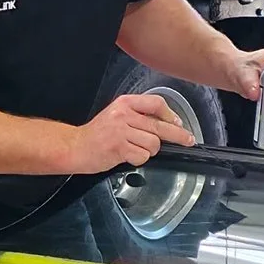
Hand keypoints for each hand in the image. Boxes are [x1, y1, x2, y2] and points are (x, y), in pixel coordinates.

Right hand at [66, 92, 195, 174]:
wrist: (74, 147)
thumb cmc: (96, 134)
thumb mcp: (116, 115)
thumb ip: (138, 116)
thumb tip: (167, 123)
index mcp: (125, 103)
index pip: (156, 103)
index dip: (171, 115)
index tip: (178, 123)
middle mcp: (124, 115)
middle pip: (160, 125)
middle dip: (178, 135)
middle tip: (189, 140)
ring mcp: (121, 131)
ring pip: (153, 144)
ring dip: (149, 151)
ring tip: (135, 150)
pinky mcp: (119, 148)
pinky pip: (142, 156)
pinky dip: (138, 159)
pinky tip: (127, 157)